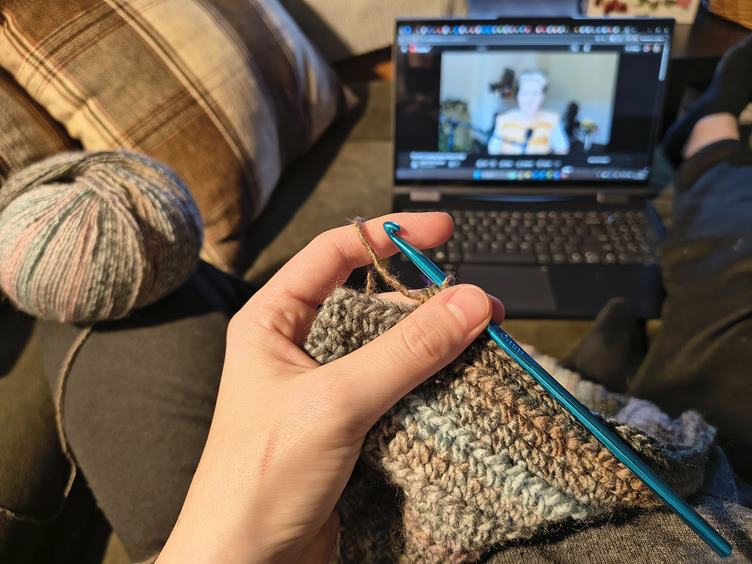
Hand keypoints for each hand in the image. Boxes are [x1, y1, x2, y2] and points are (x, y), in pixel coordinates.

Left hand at [157, 213, 503, 562]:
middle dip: (423, 295)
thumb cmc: (255, 481)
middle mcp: (298, 347)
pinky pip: (396, 385)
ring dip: (432, 339)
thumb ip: (405, 351)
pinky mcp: (348, 422)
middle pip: (369, 298)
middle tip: (473, 300)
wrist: (246, 563)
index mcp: (272, 321)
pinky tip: (459, 379)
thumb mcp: (335, 402)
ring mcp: (325, 386)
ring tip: (478, 339)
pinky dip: (429, 379)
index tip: (439, 232)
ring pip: (388, 344)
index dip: (388, 235)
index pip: (334, 253)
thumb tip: (465, 304)